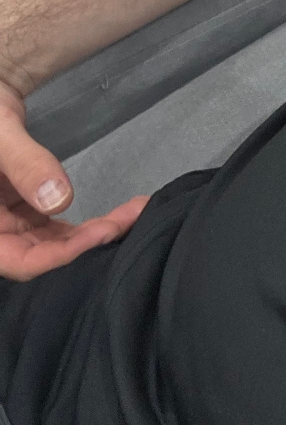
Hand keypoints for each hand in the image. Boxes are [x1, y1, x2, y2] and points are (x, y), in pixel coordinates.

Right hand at [0, 79, 148, 280]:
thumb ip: (24, 164)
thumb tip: (59, 200)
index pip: (19, 261)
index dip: (60, 256)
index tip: (102, 233)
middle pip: (42, 255)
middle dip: (89, 242)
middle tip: (132, 219)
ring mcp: (9, 224)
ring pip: (54, 243)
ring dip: (94, 233)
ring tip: (134, 213)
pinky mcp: (24, 214)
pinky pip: (55, 228)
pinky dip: (85, 224)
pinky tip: (117, 215)